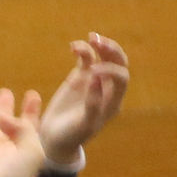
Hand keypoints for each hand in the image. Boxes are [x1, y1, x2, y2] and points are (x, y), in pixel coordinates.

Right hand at [35, 33, 126, 161]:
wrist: (54, 138)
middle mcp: (108, 87)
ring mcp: (94, 79)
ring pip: (103, 56)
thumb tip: (96, 76)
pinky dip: (82, 50)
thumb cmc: (72, 135)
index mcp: (114, 100)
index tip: (93, 72)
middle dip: (111, 51)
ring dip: (99, 46)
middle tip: (99, 43)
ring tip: (90, 38)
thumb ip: (93, 102)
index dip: (111, 70)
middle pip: (118, 62)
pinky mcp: (80, 76)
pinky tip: (73, 47)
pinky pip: (85, 58)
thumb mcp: (84, 124)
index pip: (121, 78)